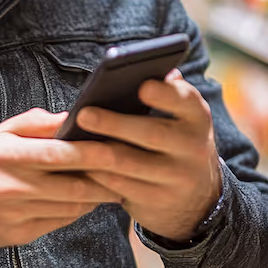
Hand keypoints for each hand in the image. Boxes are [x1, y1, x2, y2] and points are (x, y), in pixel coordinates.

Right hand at [0, 109, 122, 252]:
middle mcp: (10, 186)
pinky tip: (89, 198)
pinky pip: (60, 221)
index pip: (59, 154)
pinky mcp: (19, 235)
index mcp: (5, 155)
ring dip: (98, 195)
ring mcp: (15, 214)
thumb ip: (35, 123)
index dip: (93, 151)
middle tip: (131, 165)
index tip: (119, 144)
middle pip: (72, 183)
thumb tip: (73, 116)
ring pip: (71, 205)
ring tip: (116, 181)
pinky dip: (79, 209)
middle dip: (106, 176)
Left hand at [74, 69, 221, 242]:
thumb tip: (141, 67)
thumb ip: (164, 93)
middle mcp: (194, 147)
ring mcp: (177, 177)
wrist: (197, 199)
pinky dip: (97, 176)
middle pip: (151, 133)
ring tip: (71, 141)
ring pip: (130, 163)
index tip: (142, 86)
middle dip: (114, 124)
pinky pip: (121, 187)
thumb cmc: (176, 142)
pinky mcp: (158, 201)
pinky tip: (77, 165)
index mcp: (197, 117)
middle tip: (84, 114)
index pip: (185, 100)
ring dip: (97, 152)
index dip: (165, 94)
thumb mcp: (180, 118)